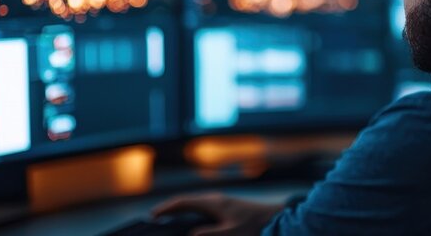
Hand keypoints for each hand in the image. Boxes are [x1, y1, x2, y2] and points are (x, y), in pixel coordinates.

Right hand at [151, 193, 283, 235]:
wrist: (277, 219)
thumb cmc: (255, 227)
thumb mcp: (232, 234)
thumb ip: (210, 235)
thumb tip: (190, 235)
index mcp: (213, 203)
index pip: (183, 202)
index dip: (166, 209)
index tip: (152, 215)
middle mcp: (215, 199)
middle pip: (187, 201)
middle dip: (170, 209)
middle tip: (156, 218)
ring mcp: (222, 202)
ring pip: (195, 204)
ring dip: (181, 210)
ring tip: (170, 220)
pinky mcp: (228, 207)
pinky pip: (203, 208)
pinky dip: (192, 213)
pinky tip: (193, 222)